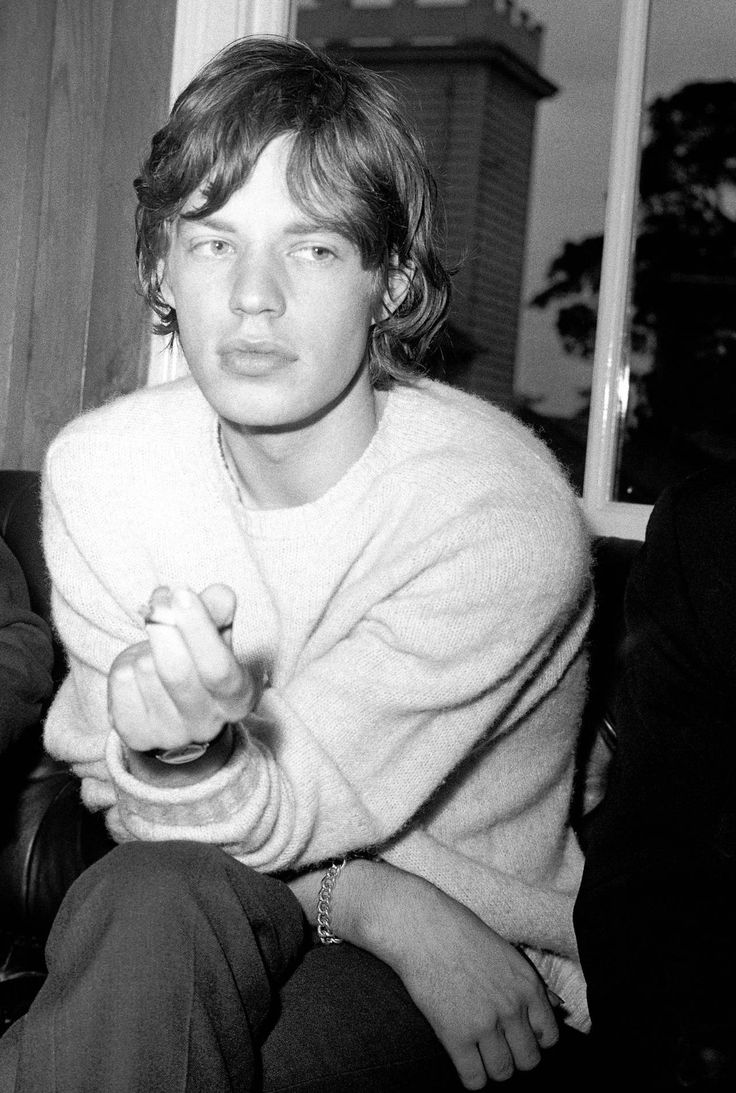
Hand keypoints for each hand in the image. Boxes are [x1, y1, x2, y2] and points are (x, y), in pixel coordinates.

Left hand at [108, 583, 257, 752]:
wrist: (169, 709)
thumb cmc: (198, 663)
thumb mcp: (216, 634)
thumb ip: (219, 610)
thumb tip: (218, 595)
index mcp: (237, 699)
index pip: (218, 668)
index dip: (198, 628)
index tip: (182, 594)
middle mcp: (206, 724)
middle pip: (177, 672)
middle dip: (163, 629)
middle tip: (159, 600)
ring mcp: (168, 734)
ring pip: (145, 671)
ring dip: (145, 647)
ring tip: (155, 648)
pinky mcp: (135, 734)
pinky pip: (121, 682)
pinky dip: (125, 664)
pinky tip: (138, 671)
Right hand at [337, 863, 559, 1089]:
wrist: (421, 926)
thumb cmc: (459, 932)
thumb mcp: (505, 952)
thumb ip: (531, 984)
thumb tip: (556, 1006)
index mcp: (527, 985)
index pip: (549, 1036)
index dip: (534, 1039)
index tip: (518, 1036)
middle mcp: (512, 1007)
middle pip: (528, 1060)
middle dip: (515, 1056)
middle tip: (498, 1046)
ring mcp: (484, 1024)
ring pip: (503, 1073)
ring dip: (492, 1068)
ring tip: (479, 1054)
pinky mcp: (455, 1035)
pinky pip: (474, 1079)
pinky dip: (471, 1077)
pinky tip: (463, 1060)